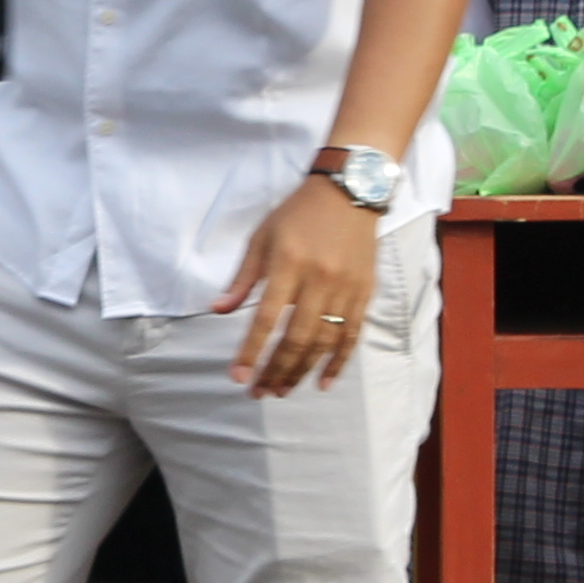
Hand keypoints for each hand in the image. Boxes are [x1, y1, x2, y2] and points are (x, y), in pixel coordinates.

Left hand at [216, 182, 381, 397]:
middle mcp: (319, 279)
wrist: (349, 190)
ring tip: (281, 390)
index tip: (238, 376)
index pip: (266, 318)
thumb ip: (242, 278)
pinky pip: (352, 335)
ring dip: (301, 371)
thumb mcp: (262, 237)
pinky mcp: (365, 292)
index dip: (251, 351)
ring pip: (324, 342)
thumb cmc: (298, 213)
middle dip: (275, 370)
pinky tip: (322, 382)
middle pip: (296, 338)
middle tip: (259, 391)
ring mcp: (346, 288)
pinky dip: (338, 362)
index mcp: (289, 263)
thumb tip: (218, 310)